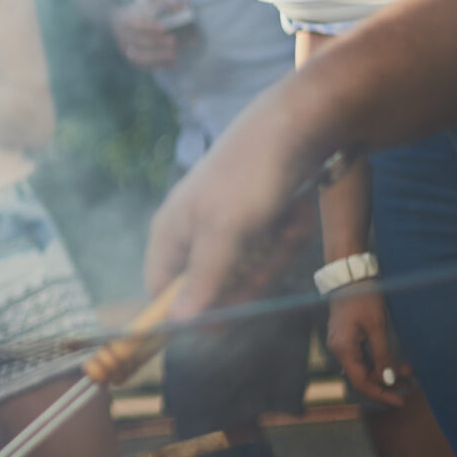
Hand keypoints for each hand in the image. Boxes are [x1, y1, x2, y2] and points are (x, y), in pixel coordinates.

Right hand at [110, 0, 190, 69]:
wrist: (111, 23)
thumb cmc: (137, 12)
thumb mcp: (147, 3)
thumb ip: (166, 3)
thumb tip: (186, 3)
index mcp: (125, 20)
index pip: (137, 25)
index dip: (150, 27)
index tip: (163, 28)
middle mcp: (123, 36)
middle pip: (140, 42)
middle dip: (157, 42)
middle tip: (174, 41)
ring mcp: (126, 50)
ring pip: (140, 57)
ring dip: (158, 57)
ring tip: (174, 55)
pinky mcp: (131, 60)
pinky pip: (145, 67)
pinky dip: (159, 66)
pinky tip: (173, 63)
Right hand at [142, 100, 327, 321]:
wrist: (294, 129)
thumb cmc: (248, 178)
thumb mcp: (224, 234)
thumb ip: (201, 281)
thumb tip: (175, 325)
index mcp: (170, 234)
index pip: (162, 292)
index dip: (188, 313)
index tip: (220, 326)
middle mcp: (193, 232)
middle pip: (214, 286)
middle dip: (250, 274)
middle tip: (268, 254)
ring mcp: (227, 225)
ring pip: (251, 268)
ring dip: (275, 252)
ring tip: (285, 222)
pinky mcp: (256, 218)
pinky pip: (270, 248)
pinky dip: (287, 234)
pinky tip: (293, 212)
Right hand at [327, 288, 410, 409]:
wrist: (350, 276)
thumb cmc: (363, 298)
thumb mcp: (376, 326)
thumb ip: (382, 355)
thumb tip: (388, 380)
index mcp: (343, 349)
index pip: (361, 382)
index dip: (381, 394)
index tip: (401, 401)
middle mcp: (339, 350)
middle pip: (363, 377)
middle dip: (387, 383)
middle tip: (412, 384)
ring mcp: (342, 344)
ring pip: (364, 367)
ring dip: (385, 372)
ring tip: (408, 373)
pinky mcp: (347, 338)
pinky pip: (363, 358)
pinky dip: (379, 362)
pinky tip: (394, 363)